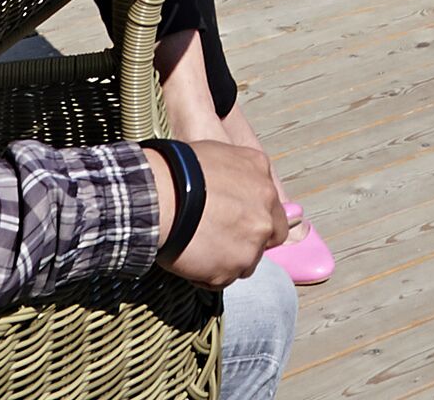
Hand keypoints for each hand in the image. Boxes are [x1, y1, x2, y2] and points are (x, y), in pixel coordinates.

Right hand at [158, 141, 291, 286]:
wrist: (160, 196)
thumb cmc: (178, 171)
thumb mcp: (219, 154)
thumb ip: (237, 175)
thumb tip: (232, 188)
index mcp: (262, 177)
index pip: (273, 206)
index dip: (256, 217)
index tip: (239, 220)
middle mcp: (265, 213)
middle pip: (267, 237)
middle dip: (249, 241)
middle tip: (222, 239)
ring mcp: (251, 244)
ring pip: (246, 262)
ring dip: (227, 259)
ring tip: (199, 247)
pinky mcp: (231, 270)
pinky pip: (222, 279)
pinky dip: (206, 274)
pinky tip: (189, 258)